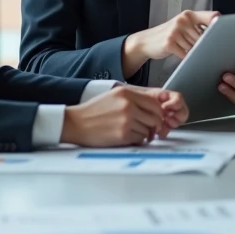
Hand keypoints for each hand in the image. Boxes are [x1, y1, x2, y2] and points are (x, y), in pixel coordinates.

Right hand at [60, 85, 187, 146]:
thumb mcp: (114, 96)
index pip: (154, 103)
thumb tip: (153, 107)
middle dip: (156, 125)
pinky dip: (137, 140)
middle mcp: (128, 105)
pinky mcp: (123, 135)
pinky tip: (128, 136)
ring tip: (134, 132)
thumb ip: (134, 98)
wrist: (76, 123)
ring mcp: (126, 120)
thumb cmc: (93, 111)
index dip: (158, 112)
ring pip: (149, 129)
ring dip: (145, 133)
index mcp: (126, 93)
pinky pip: (140, 139)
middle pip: (156, 117)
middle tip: (153, 129)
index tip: (157, 117)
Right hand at [122, 10, 219, 76]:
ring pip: (195, 47)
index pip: (211, 17)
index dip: (220, 24)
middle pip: (204, 37)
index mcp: (189, 15)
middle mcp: (183, 20)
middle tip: (202, 49)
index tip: (227, 32)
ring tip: (186, 50)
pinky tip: (181, 55)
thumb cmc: (169, 34)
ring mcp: (176, 31)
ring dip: (194, 53)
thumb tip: (218, 34)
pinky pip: (186, 54)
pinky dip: (186, 58)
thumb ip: (198, 25)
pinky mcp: (170, 43)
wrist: (146, 41)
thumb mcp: (183, 25)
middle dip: (204, 45)